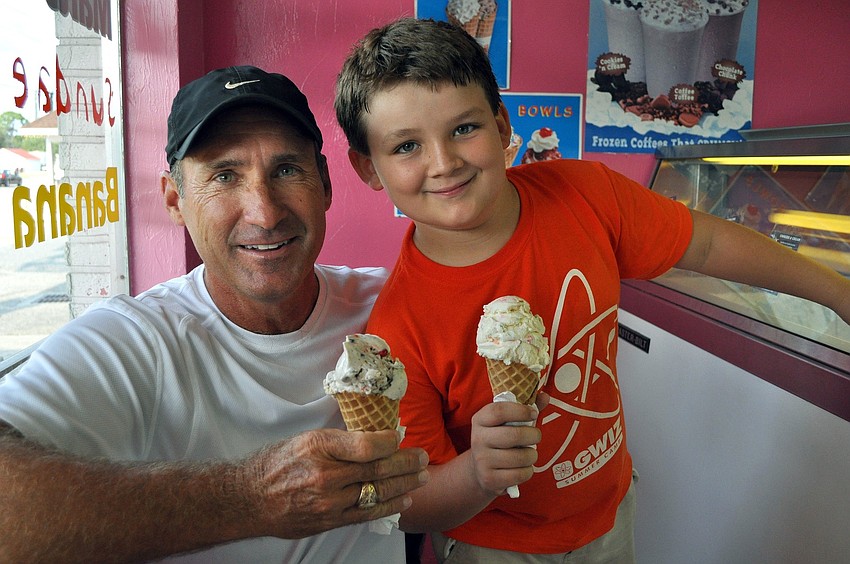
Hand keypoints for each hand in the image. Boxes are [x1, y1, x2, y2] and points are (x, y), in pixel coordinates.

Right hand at [244, 429, 428, 537]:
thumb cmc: (278, 463)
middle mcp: (325, 476)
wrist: (250, 498)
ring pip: (376, 492)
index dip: (388, 442)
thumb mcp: (306, 439)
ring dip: (404, 485)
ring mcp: (328, 502)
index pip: (364, 445)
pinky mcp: (329, 521)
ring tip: (422, 477)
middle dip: (405, 463)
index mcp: (318, 447)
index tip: (400, 436)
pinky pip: (366, 514)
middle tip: (423, 457)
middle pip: (376, 469)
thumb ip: (339, 441)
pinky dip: (388, 507)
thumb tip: (375, 437)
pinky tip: (404, 500)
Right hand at [468, 401, 541, 496]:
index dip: (521, 411)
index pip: (500, 411)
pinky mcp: (489, 479)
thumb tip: (545, 396)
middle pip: (514, 435)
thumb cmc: (499, 440)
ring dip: (532, 455)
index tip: (534, 414)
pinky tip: (522, 467)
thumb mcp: (507, 422)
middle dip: (533, 435)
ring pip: (520, 457)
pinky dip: (528, 471)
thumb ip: (525, 408)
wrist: (479, 470)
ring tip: (528, 454)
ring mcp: (482, 460)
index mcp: (480, 419)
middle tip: (536, 436)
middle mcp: (478, 439)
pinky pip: (520, 474)